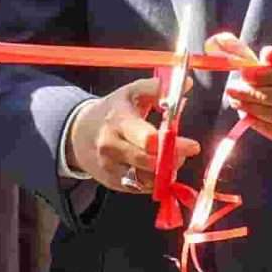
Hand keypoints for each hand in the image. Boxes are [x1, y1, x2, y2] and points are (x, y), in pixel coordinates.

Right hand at [64, 78, 196, 192]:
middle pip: (149, 162)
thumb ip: (158, 88)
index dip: (173, 144)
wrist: (78, 133)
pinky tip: (159, 168)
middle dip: (173, 159)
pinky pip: (141, 188)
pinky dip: (155, 180)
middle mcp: (112, 148)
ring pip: (146, 180)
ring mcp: (111, 168)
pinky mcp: (113, 183)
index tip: (193, 145)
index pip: (148, 139)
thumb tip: (187, 83)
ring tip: (173, 158)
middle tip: (186, 151)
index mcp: (119, 122)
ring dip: (166, 172)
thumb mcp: (131, 92)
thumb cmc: (111, 111)